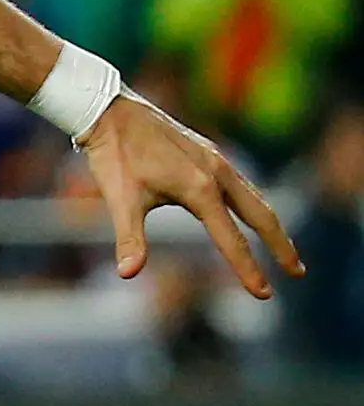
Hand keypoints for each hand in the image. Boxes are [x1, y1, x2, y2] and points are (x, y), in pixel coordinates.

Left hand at [79, 95, 303, 299]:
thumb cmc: (113, 155)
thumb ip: (130, 238)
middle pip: (261, 216)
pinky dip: (254, 204)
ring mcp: (216, 160)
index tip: (265, 294)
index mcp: (200, 188)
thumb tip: (127, 273)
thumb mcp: (119, 199)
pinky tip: (250, 212)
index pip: (231, 239)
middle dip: (280, 246)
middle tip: (297, 273)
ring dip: (271, 224)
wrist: (109, 110)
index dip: (248, 269)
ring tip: (283, 248)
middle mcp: (217, 173)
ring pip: (254, 198)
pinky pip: (241, 184)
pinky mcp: (208, 151)